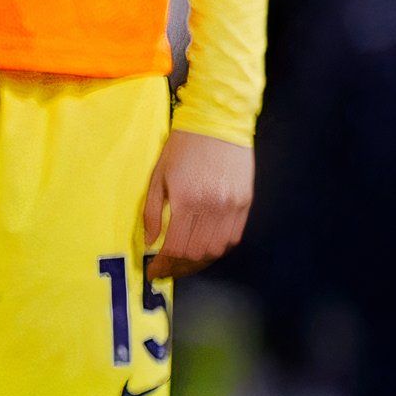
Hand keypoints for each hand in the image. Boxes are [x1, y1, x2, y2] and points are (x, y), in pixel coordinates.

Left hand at [143, 129, 252, 277]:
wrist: (217, 124)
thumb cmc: (182, 148)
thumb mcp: (157, 176)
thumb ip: (153, 212)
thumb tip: (150, 242)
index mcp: (187, 200)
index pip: (176, 247)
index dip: (164, 265)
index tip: (154, 272)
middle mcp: (212, 206)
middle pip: (197, 253)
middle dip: (179, 268)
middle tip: (166, 271)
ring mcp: (232, 206)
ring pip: (217, 250)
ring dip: (199, 262)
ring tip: (183, 264)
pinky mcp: (245, 203)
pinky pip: (233, 238)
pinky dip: (218, 249)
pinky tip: (204, 250)